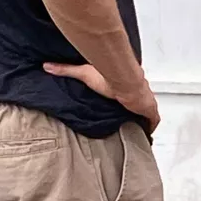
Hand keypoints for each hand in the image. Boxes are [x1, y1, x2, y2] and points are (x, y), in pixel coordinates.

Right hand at [45, 63, 159, 133]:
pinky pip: (152, 121)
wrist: (125, 81)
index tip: (119, 108)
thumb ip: (66, 70)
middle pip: (137, 105)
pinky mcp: (150, 110)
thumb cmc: (108, 77)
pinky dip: (149, 127)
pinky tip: (145, 134)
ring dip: (141, 121)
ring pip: (145, 114)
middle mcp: (137, 93)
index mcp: (125, 85)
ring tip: (134, 131)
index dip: (124, 102)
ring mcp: (145, 102)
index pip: (126, 94)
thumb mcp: (84, 73)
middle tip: (125, 123)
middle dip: (133, 113)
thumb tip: (47, 65)